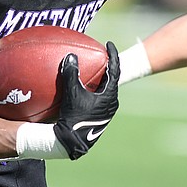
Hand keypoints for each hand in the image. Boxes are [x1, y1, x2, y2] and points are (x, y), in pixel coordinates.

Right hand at [53, 42, 119, 159]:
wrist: (71, 142)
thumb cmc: (73, 117)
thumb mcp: (72, 93)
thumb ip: (71, 73)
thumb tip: (71, 56)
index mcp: (110, 95)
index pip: (115, 69)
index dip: (113, 55)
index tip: (109, 44)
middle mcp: (112, 103)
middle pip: (112, 79)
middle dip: (107, 66)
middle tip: (100, 55)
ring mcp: (106, 111)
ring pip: (105, 89)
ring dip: (100, 79)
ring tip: (92, 70)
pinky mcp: (99, 117)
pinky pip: (99, 97)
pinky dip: (93, 89)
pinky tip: (82, 88)